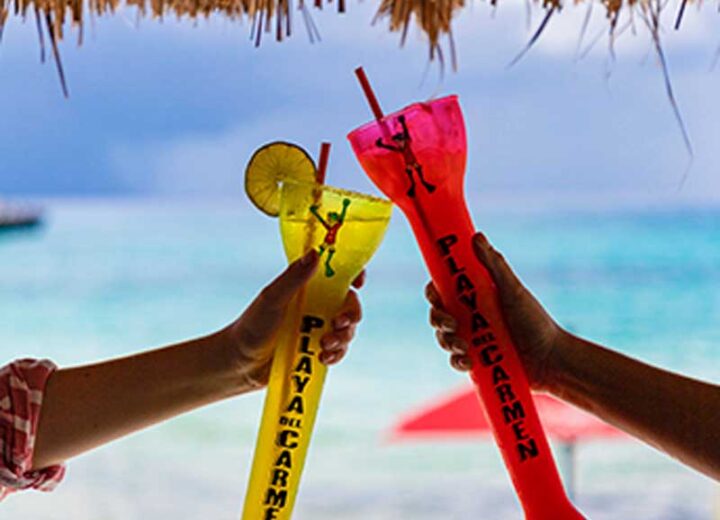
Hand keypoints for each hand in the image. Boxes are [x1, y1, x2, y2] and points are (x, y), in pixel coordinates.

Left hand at [222, 250, 363, 389]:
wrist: (240, 363)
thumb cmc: (252, 325)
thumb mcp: (272, 298)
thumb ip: (294, 278)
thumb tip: (316, 253)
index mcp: (307, 288)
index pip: (337, 275)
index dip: (353, 275)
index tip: (358, 283)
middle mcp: (316, 307)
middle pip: (349, 305)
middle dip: (351, 315)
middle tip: (340, 323)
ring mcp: (317, 329)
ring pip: (346, 330)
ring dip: (343, 337)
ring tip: (325, 344)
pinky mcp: (317, 351)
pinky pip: (338, 351)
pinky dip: (336, 354)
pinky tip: (324, 357)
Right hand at [426, 233, 565, 390]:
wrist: (551, 359)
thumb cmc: (535, 321)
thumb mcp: (513, 291)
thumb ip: (495, 265)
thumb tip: (476, 236)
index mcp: (476, 297)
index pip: (444, 290)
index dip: (434, 293)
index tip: (436, 296)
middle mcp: (471, 317)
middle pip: (439, 314)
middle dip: (438, 319)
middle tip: (451, 323)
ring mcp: (473, 340)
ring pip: (444, 338)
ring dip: (446, 341)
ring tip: (463, 346)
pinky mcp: (477, 362)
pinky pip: (456, 361)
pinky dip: (457, 361)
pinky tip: (467, 361)